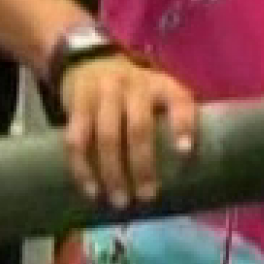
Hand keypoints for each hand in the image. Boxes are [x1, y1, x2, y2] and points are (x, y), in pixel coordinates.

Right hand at [61, 56, 197, 207]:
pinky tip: (91, 190)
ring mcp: (103, 93)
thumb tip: (185, 170)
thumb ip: (172, 120)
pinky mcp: (77, 105)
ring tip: (120, 201)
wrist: (90, 61)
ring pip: (106, 137)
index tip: (184, 153)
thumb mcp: (158, 93)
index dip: (183, 125)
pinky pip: (77, 140)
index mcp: (160, 85)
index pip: (178, 101)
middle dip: (143, 166)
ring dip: (113, 173)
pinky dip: (82, 168)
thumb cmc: (134, 92)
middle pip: (139, 128)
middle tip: (147, 197)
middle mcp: (133, 86)